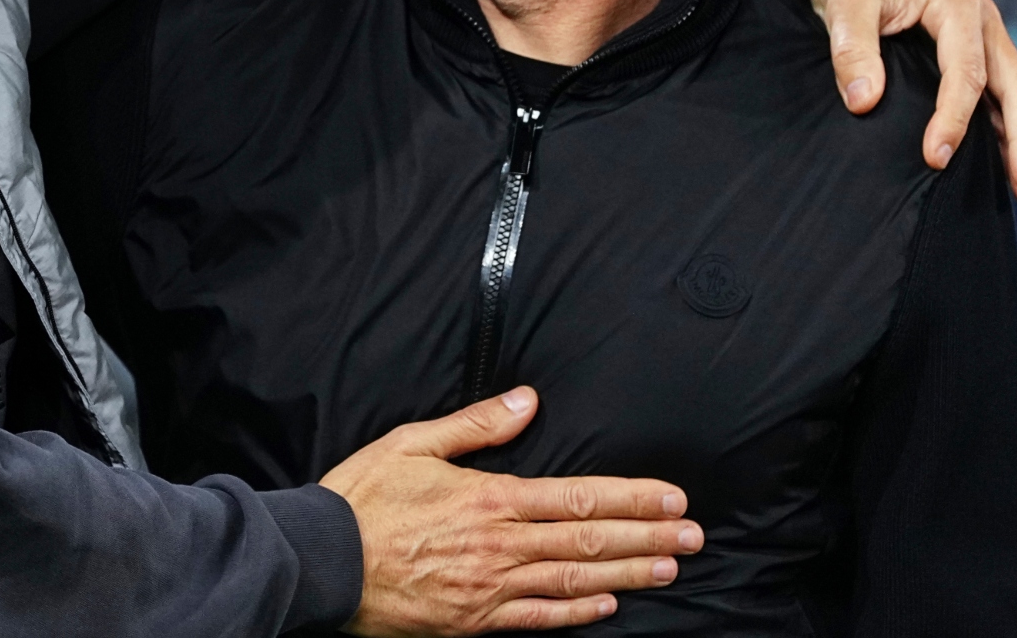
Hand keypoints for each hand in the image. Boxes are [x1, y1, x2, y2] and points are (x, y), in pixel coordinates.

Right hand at [321, 387, 700, 634]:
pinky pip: (537, 619)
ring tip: (670, 569)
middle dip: (648, 537)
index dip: (633, 498)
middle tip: (694, 537)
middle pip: (588, 539)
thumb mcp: (413, 443)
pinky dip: (576, 612)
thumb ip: (477, 424)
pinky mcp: (474, 620)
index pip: (578, 495)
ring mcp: (490, 588)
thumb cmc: (362, 498)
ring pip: (573, 579)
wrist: (322, 562)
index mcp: (489, 497)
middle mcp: (499, 545)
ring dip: (627, 573)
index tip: (672, 498)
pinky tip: (607, 605)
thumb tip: (528, 401)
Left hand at [758, 0, 1016, 202]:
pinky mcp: (969, 45)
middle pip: (1013, 84)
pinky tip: (1001, 160)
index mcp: (954, 3)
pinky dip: (1002, 123)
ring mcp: (980, 32)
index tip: (936, 158)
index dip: (953, 118)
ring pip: (1013, 89)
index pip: (964, 72)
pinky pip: (996, 88)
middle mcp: (980, 18)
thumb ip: (851, 50)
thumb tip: (862, 103)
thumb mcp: (843, 3)